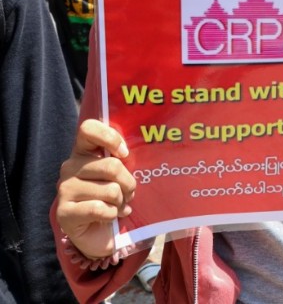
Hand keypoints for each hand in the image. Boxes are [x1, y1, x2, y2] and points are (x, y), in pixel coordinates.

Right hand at [55, 119, 135, 259]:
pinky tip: (109, 216)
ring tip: (118, 205)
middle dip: (129, 183)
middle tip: (129, 193)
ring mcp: (64, 190)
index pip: (88, 129)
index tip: (125, 154)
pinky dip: (112, 214)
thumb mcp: (121, 175)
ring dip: (121, 202)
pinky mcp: (64, 213)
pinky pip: (99, 209)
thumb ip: (125, 160)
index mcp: (83, 153)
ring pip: (110, 190)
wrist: (101, 233)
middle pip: (111, 166)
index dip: (110, 138)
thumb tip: (137, 153)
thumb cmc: (114, 198)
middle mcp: (70, 167)